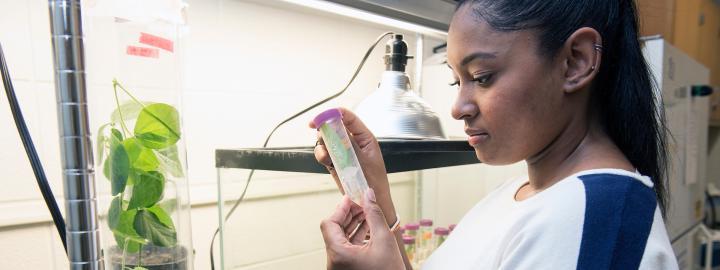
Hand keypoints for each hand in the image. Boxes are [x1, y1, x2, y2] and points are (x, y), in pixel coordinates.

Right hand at [310, 108, 395, 223]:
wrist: (369, 204)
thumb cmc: (374, 183)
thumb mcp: (363, 162)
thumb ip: (349, 145)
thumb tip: (336, 130)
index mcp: (365, 138)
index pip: (349, 119)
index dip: (333, 114)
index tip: (319, 119)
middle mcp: (353, 142)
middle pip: (334, 127)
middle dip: (325, 131)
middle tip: (322, 139)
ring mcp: (343, 152)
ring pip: (326, 140)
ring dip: (322, 145)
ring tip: (326, 156)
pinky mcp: (335, 163)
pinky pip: (324, 154)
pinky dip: (321, 155)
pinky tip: (326, 161)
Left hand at [320, 189, 404, 269]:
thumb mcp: (384, 239)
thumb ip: (374, 214)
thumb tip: (368, 195)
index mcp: (338, 254)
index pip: (329, 223)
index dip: (341, 208)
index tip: (352, 198)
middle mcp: (334, 262)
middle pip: (333, 230)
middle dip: (347, 215)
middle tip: (361, 204)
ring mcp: (339, 266)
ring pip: (340, 239)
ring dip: (352, 224)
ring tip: (366, 213)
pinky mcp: (346, 269)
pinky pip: (346, 248)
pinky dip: (355, 236)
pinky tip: (367, 227)